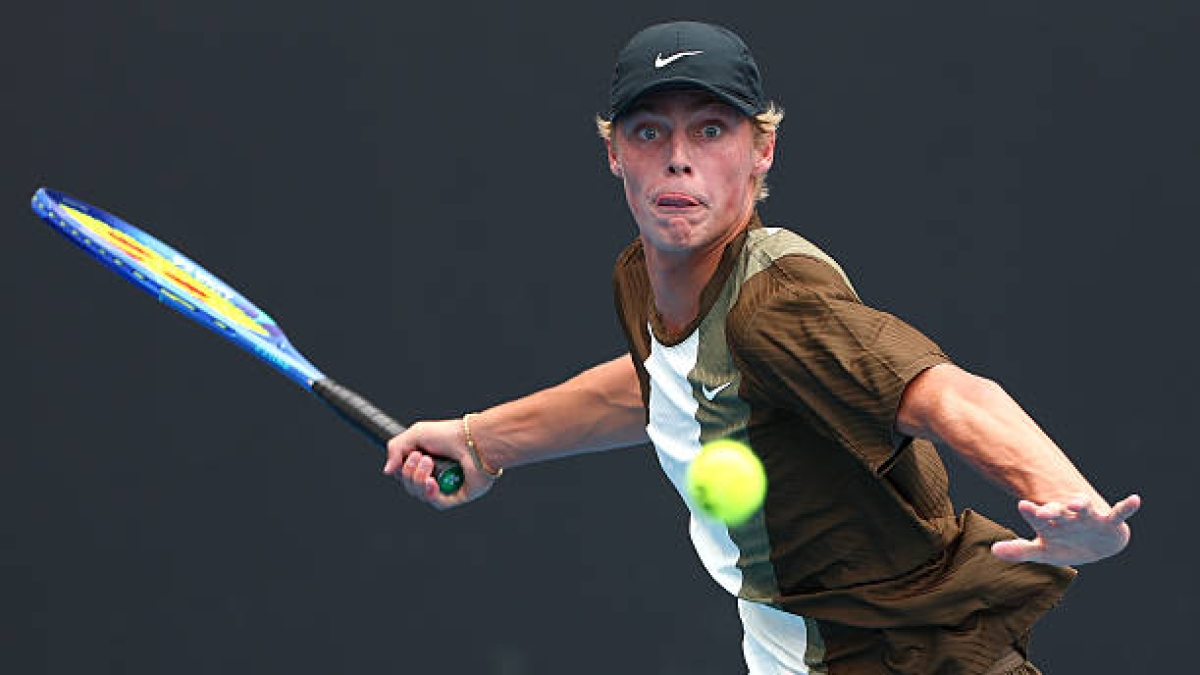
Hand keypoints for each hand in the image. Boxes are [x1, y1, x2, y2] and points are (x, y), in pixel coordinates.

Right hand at [382, 419, 496, 509]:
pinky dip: (431, 493)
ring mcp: (446, 487)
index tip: (404, 458)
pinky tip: (433, 482)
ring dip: (419, 479)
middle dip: (410, 472)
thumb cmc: (450, 434)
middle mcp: (435, 475)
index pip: (402, 475)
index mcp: (425, 461)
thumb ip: (395, 448)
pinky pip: (437, 503)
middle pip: (409, 486)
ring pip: (420, 494)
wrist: (474, 440)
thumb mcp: (416, 433)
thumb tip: (387, 471)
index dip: (399, 470)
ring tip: (430, 462)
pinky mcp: (457, 496)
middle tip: (423, 457)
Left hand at [991, 493, 1141, 564]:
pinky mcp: (1109, 523)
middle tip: (1045, 511)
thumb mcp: (1043, 552)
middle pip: (1058, 510)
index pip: (1037, 516)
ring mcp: (1088, 518)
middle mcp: (1067, 517)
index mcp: (1050, 523)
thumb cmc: (1064, 545)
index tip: (1023, 504)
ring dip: (1080, 504)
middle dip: (1052, 510)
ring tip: (1075, 502)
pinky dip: (1126, 507)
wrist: (1095, 545)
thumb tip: (993, 550)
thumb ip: (1020, 550)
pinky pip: (1118, 513)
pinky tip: (1135, 499)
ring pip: (1083, 507)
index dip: (1031, 512)